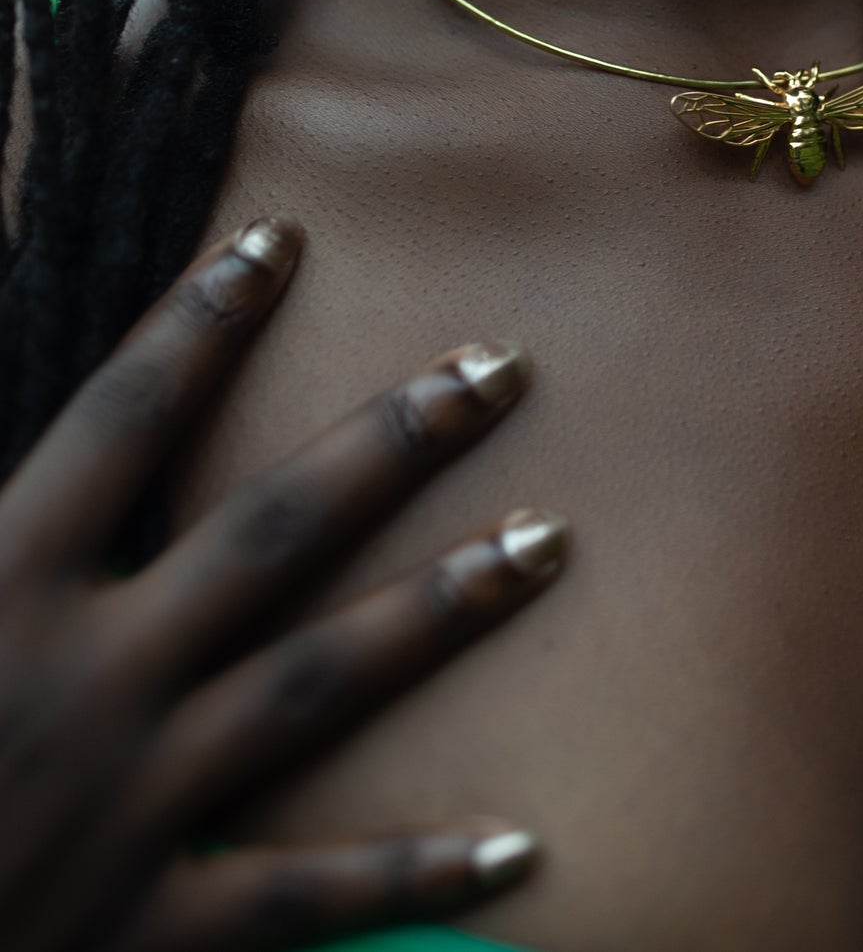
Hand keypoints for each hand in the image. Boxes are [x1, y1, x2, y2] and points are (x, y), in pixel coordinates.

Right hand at [0, 219, 568, 951]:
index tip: (284, 239)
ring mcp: (127, 809)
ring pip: (319, 682)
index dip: (199, 322)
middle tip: (500, 367)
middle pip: (271, 531)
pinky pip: (303, 898)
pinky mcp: (149, 936)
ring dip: (442, 606)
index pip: (118, 423)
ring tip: (549, 540)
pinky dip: (413, 878)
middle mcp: (80, 684)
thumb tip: (13, 427)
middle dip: (392, 441)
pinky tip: (520, 848)